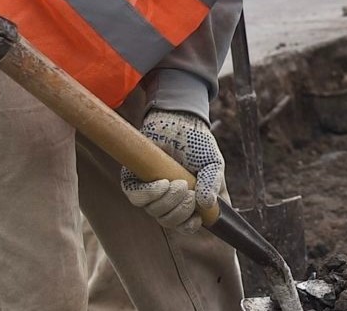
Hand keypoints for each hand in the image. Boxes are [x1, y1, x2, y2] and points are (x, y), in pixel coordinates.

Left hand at [121, 109, 223, 233]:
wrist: (180, 121)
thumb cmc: (197, 143)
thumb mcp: (213, 165)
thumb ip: (213, 184)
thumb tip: (207, 204)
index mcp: (185, 199)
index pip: (183, 224)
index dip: (188, 226)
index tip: (196, 219)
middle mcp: (166, 198)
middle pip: (167, 220)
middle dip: (180, 211)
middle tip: (189, 192)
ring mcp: (149, 190)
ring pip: (152, 211)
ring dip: (167, 202)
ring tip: (179, 183)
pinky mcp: (133, 179)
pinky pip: (136, 197)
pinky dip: (150, 194)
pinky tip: (163, 183)